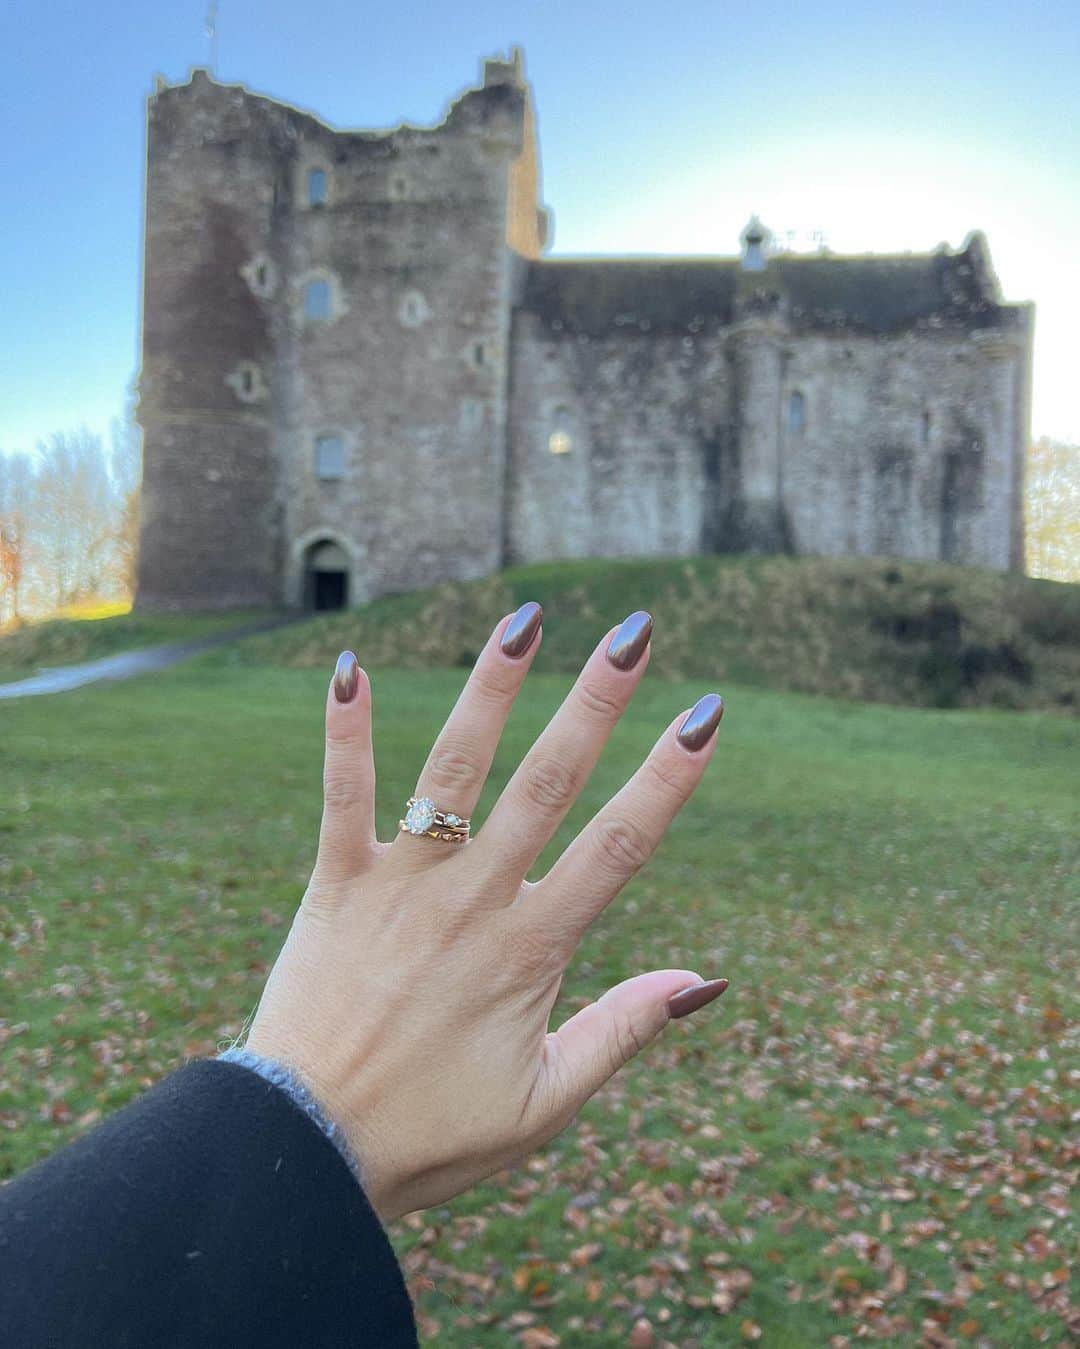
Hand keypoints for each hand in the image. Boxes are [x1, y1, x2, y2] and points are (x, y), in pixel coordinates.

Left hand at [244, 604, 726, 1222]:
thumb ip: (623, 1031)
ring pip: (454, 769)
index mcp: (533, 950)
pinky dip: (344, 732)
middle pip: (548, 783)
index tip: (706, 716)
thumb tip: (706, 981)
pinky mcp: (335, 884)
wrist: (305, 1155)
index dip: (668, 778)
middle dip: (596, 701)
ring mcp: (402, 886)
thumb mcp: (546, 1103)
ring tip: (523, 620)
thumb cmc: (431, 1134)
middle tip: (633, 632)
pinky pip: (342, 797)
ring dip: (491, 690)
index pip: (619, 845)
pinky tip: (346, 666)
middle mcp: (473, 901)